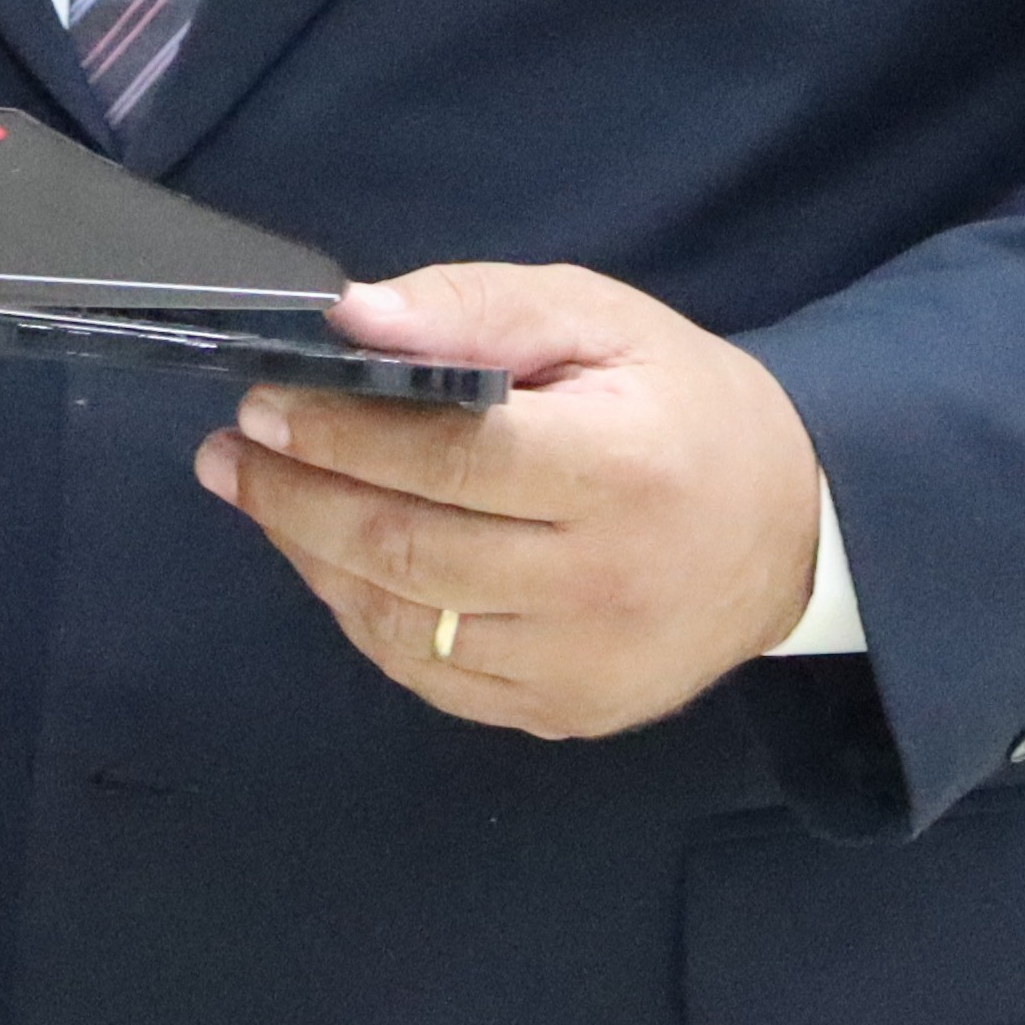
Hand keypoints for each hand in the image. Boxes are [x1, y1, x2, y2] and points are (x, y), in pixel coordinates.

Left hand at [197, 262, 824, 741]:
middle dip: (296, 495)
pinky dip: (363, 614)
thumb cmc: (682, 405)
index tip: (262, 399)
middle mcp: (602, 585)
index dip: (339, 432)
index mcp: (621, 471)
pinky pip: (431, 674)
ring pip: (404, 623)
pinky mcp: (567, 715)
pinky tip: (329, 559)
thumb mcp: (598, 319)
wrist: (792, 529)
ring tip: (262, 494)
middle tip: (233, 450)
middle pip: (409, 548)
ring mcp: (582, 667)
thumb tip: (352, 317)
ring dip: (312, 556)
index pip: (448, 460)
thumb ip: (475, 309)